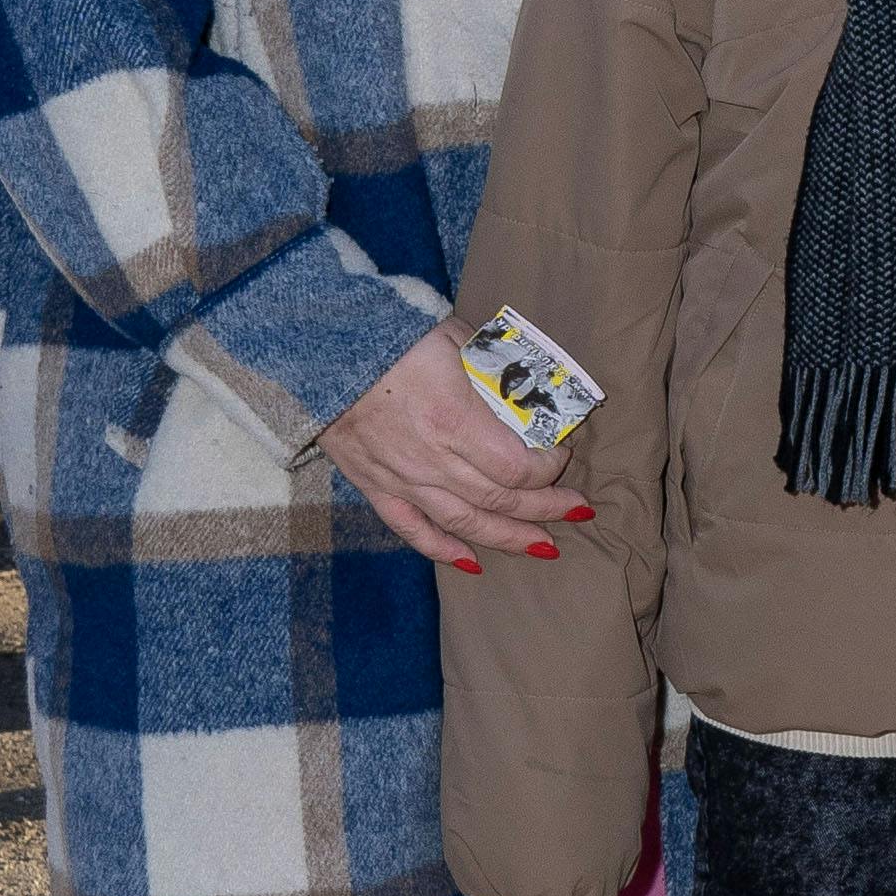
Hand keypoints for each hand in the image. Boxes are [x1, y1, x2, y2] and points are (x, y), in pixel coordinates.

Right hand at [322, 324, 589, 572]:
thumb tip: (533, 394)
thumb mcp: (456, 340)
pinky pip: (413, 529)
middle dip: (544, 507)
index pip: (517, 468)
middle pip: (500, 500)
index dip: (547, 468)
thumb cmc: (392, 334)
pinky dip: (444, 549)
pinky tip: (472, 561)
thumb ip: (495, 372)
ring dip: (509, 538)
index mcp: (452, 420)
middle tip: (575, 508)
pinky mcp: (375, 485)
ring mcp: (401, 478)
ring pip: (464, 523)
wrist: (320, 347)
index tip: (561, 454)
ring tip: (543, 546)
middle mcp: (430, 460)